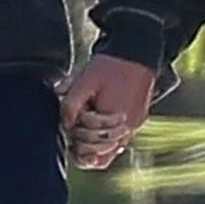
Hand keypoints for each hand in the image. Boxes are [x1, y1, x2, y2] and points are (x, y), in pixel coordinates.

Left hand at [57, 54, 154, 169]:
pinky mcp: (139, 118)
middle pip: (102, 154)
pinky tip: (99, 117)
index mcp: (112, 121)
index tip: (70, 129)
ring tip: (85, 125)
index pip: (91, 151)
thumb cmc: (109, 65)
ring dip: (97, 142)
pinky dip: (109, 133)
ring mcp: (135, 125)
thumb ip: (71, 104)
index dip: (77, 143)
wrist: (136, 49)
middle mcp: (127, 128)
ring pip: (113, 148)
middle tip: (75, 127)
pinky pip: (122, 137)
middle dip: (85, 143)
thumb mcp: (85, 80)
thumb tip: (65, 124)